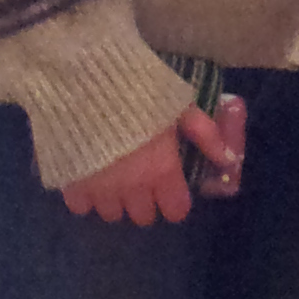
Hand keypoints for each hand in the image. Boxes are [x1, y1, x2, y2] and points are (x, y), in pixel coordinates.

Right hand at [61, 95, 242, 223]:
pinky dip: (86, 197)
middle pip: (143, 217)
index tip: (171, 188)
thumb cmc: (139, 90)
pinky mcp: (70, 183)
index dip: (176, 201)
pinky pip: (81, 207)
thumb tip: (228, 160)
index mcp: (162, 171)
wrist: (85, 81)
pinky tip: (90, 176)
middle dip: (146, 202)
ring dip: (117, 200)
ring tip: (115, 177)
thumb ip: (206, 135)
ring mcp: (99, 189)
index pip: (175, 211)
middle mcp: (132, 188)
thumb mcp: (180, 106)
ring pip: (112, 214)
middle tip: (143, 179)